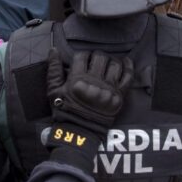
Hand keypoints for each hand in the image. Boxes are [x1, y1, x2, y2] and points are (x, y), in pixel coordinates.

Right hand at [45, 49, 131, 163]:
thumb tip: (53, 50)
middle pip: (100, 57)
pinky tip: (125, 61)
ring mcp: (109, 90)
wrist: (79, 132)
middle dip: (96, 56)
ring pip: (115, 64)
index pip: (82, 56)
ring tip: (106, 63)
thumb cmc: (64, 111)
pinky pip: (128, 77)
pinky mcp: (119, 96)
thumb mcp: (53, 90)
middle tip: (94, 61)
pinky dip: (128, 67)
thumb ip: (53, 69)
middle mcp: (94, 83)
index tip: (82, 59)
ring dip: (110, 60)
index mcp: (77, 80)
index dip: (82, 55)